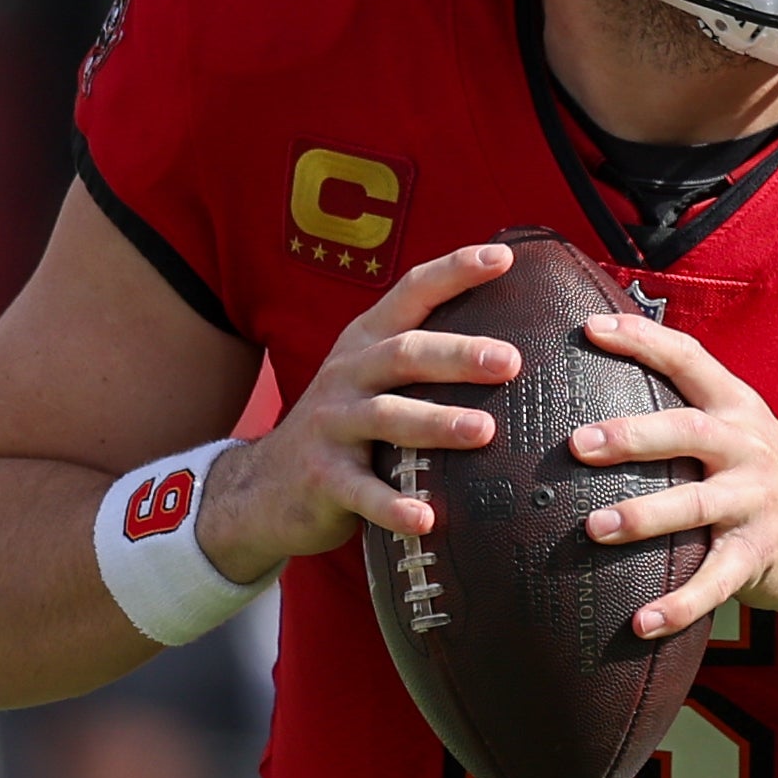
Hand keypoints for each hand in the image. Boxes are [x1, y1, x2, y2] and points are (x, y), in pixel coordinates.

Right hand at [194, 243, 520, 577]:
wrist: (263, 486)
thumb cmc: (345, 426)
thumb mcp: (371, 380)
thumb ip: (421, 359)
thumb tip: (514, 341)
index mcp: (366, 343)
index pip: (411, 293)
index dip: (454, 272)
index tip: (502, 258)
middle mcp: (348, 374)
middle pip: (405, 354)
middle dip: (458, 354)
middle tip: (509, 361)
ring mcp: (331, 426)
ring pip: (386, 417)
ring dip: (436, 423)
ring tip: (483, 431)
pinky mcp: (322, 478)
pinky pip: (362, 492)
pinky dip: (393, 506)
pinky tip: (426, 518)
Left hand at [572, 311, 777, 636]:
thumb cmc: (767, 477)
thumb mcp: (743, 430)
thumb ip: (689, 411)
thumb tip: (599, 391)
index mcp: (737, 409)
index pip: (689, 360)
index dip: (642, 340)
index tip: (589, 329)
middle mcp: (747, 449)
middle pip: (687, 431)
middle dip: (632, 436)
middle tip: (577, 443)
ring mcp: (754, 503)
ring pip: (695, 506)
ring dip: (642, 518)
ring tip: (593, 528)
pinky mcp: (758, 556)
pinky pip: (714, 583)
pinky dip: (678, 605)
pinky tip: (640, 624)